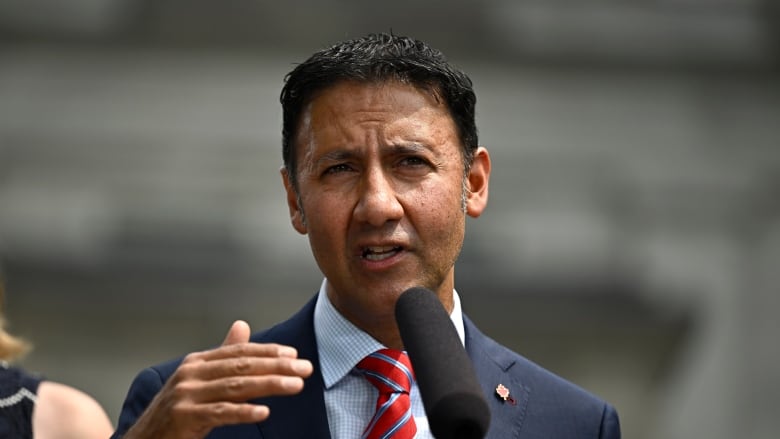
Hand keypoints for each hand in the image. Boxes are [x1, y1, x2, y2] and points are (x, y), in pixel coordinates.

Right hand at [122, 320, 313, 438]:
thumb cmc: (176, 412)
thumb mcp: (198, 380)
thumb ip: (222, 356)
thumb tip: (242, 325)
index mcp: (197, 362)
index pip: (239, 352)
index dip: (268, 352)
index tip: (294, 355)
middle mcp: (190, 374)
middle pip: (242, 366)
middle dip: (277, 367)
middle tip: (305, 369)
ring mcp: (186, 396)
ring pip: (236, 387)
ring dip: (270, 386)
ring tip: (296, 386)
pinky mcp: (184, 418)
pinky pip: (220, 413)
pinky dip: (243, 411)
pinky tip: (264, 412)